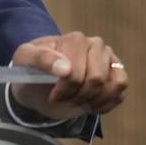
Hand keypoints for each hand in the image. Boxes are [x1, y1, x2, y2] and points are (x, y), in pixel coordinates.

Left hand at [11, 32, 127, 119]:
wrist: (39, 82)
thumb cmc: (32, 67)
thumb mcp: (25, 59)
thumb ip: (41, 58)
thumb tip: (65, 69)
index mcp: (75, 39)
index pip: (77, 70)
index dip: (65, 87)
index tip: (52, 95)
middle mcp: (97, 46)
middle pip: (96, 79)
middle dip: (78, 95)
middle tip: (63, 98)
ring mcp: (110, 60)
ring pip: (113, 85)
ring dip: (92, 101)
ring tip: (75, 100)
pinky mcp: (118, 76)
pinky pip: (120, 94)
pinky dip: (104, 105)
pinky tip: (88, 105)